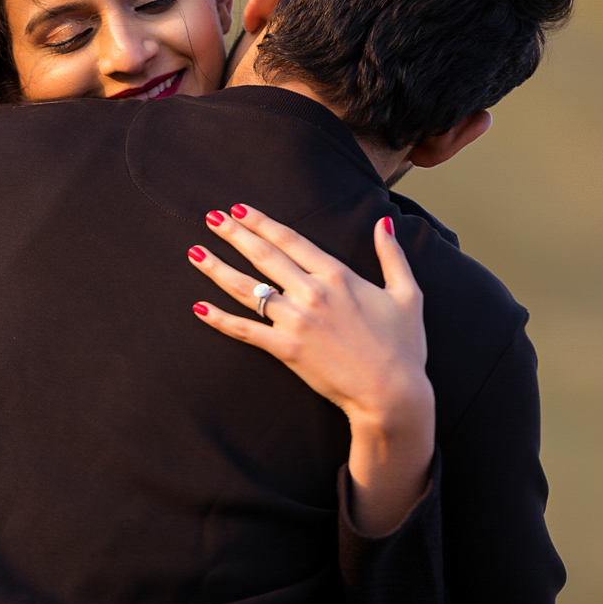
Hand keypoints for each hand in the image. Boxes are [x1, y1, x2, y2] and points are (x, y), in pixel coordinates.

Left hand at [188, 204, 433, 533]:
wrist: (393, 394)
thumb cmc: (404, 346)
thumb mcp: (408, 294)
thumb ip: (392, 256)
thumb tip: (383, 223)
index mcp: (337, 275)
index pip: (290, 240)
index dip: (262, 222)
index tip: (240, 209)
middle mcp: (312, 292)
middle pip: (263, 256)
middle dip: (234, 233)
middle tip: (211, 217)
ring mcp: (296, 321)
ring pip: (247, 289)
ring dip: (217, 268)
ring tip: (195, 252)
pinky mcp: (286, 350)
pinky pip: (246, 331)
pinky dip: (220, 320)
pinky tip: (199, 308)